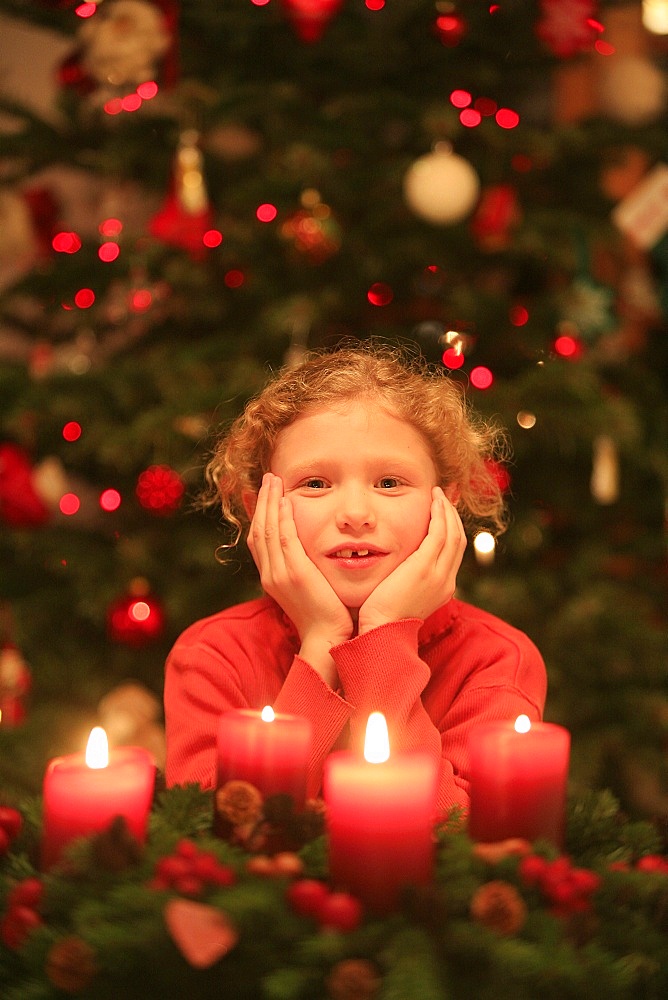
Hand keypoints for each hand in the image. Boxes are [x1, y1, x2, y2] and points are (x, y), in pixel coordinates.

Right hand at [247, 474, 353, 676]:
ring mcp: (279, 574)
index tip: (262, 495)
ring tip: (273, 481)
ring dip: (269, 503)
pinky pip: (284, 539)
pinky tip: (287, 501)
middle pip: (258, 530)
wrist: (327, 639)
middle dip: (261, 502)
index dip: (258, 515)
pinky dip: (283, 518)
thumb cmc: (325, 617)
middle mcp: (270, 574)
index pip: (258, 540)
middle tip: (267, 480)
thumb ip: (305, 571)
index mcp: (271, 578)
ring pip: (267, 530)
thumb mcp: (308, 590)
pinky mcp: (295, 574)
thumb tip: (310, 556)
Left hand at [357, 487, 465, 633]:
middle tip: (444, 497)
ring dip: (447, 510)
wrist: (380, 634)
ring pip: (453, 534)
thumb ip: (405, 581)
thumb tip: (397, 569)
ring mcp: (438, 574)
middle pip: (459, 540)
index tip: (443, 513)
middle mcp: (446, 581)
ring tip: (438, 494)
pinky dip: (439, 514)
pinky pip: (439, 533)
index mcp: (442, 589)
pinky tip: (433, 501)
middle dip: (453, 516)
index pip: (453, 553)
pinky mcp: (425, 567)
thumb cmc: (381, 620)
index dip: (451, 530)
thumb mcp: (401, 597)